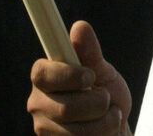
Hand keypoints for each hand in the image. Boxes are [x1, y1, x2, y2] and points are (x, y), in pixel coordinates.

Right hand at [28, 20, 132, 135]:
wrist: (114, 125)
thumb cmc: (106, 93)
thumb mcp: (102, 71)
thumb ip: (90, 52)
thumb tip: (79, 26)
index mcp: (46, 78)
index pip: (42, 73)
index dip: (68, 75)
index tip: (91, 76)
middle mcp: (39, 103)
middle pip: (64, 107)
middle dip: (97, 103)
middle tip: (107, 98)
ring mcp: (45, 129)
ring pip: (75, 131)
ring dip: (105, 122)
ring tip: (110, 115)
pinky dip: (102, 135)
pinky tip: (104, 131)